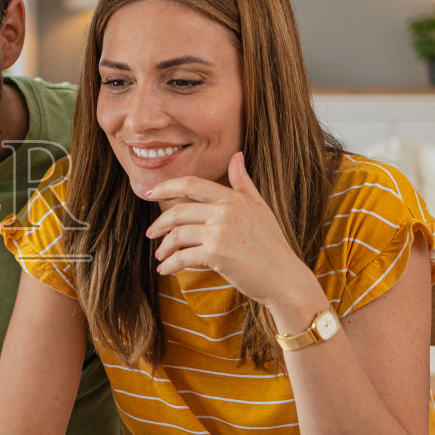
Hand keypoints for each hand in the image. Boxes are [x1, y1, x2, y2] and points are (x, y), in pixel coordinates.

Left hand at [143, 151, 319, 314]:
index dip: (166, 187)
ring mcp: (220, 232)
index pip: (191, 185)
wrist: (285, 279)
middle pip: (178, 211)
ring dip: (164, 248)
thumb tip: (236, 156)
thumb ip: (243, 183)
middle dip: (159, 224)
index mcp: (233, 198)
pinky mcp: (217, 254)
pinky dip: (170, 265)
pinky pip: (182, 257)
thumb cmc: (272, 245)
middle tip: (151, 233)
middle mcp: (225, 211)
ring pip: (177, 235)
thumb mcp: (260, 208)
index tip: (150, 193)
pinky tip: (165, 270)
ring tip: (161, 256)